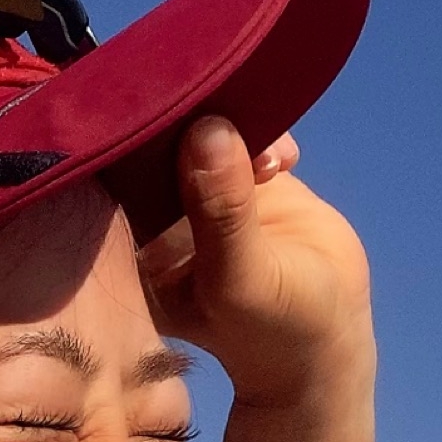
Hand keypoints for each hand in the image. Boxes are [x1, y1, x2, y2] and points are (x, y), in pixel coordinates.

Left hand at [138, 115, 373, 411]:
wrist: (326, 336)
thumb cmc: (267, 327)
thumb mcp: (239, 278)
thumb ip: (222, 211)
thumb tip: (207, 128)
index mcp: (127, 243)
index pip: (114, 179)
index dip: (133, 138)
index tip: (161, 106)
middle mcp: (154, 213)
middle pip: (157, 144)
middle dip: (187, 119)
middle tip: (218, 106)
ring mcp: (199, 190)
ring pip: (203, 130)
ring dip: (235, 127)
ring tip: (268, 163)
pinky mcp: (241, 174)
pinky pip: (246, 130)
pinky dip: (267, 133)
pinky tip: (285, 161)